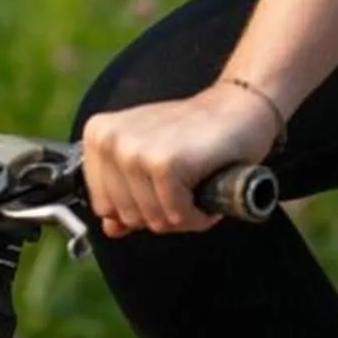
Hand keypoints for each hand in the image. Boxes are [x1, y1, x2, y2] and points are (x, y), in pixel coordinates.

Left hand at [77, 83, 281, 236]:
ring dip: (183, 214)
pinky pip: (177, 216)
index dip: (139, 208)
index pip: (104, 206)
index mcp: (98, 136)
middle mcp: (109, 140)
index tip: (160, 188)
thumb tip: (110, 228)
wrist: (238, 108)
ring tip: (195, 185)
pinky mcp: (164, 164)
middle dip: (162, 213)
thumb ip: (125, 195)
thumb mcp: (150, 160)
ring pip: (152, 220)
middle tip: (183, 187)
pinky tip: (207, 187)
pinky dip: (199, 214)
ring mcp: (134, 151)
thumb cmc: (194, 135)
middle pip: (127, 217)